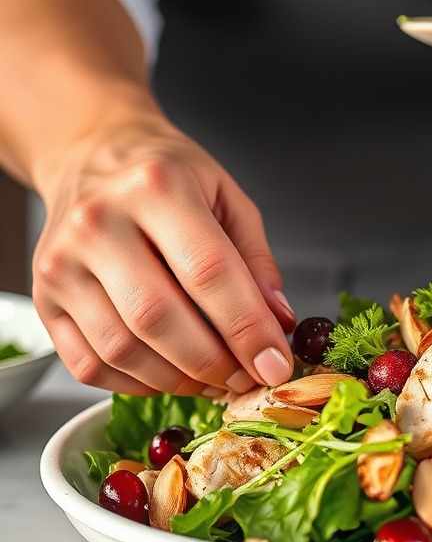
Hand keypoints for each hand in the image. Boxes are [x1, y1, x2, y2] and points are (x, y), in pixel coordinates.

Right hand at [32, 108, 295, 395]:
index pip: (208, 271)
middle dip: (214, 363)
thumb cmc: (166, 177)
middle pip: (159, 317)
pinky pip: (88, 364)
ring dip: (179, 380)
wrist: (92, 157)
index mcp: (157, 187)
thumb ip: (256, 260)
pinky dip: (137, 384)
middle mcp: (99, 222)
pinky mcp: (43, 300)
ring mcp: (61, 263)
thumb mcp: (227, 196)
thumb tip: (277, 322)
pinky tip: (171, 375)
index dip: (247, 327)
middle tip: (249, 378)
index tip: (275, 364)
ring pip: (122, 349)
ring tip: (216, 379)